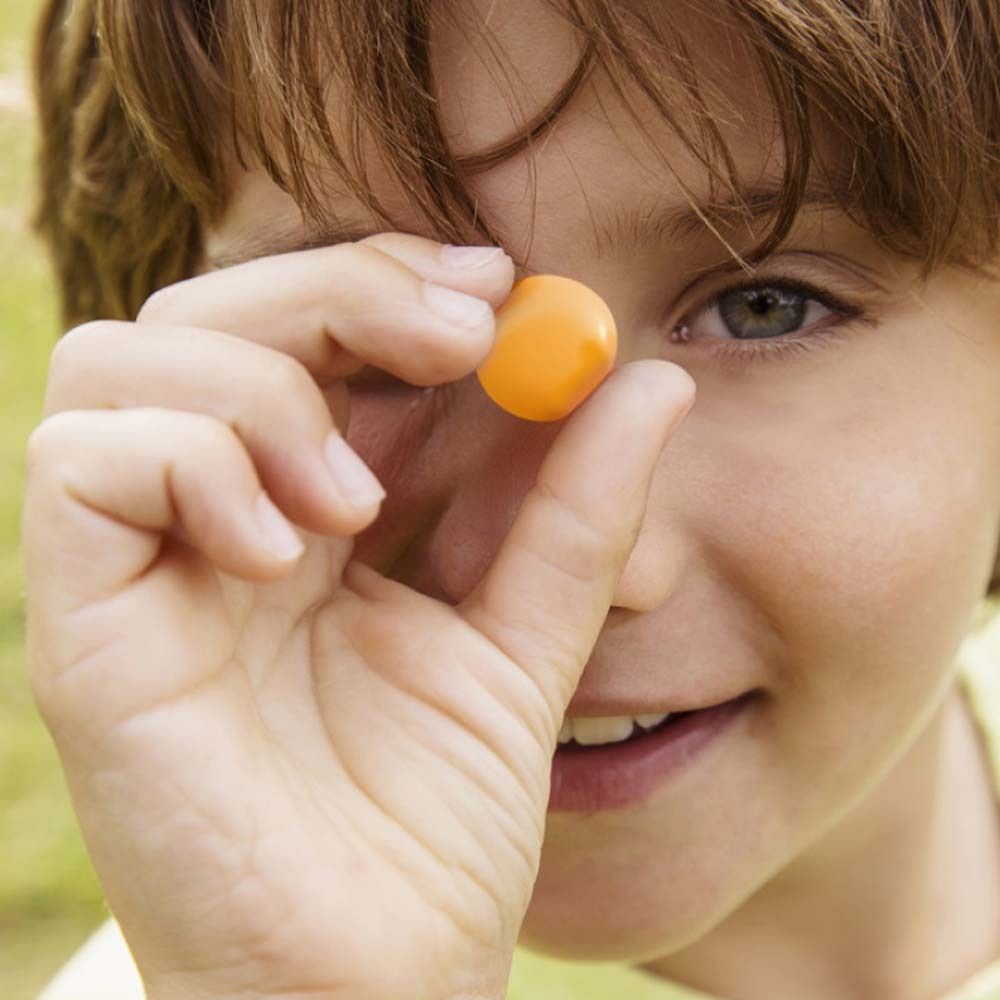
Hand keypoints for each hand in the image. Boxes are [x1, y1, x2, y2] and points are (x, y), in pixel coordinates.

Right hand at [21, 233, 694, 999]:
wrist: (366, 982)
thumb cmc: (433, 824)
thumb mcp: (528, 639)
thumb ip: (581, 511)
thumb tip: (650, 375)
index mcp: (304, 506)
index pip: (308, 327)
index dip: (389, 277)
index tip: (495, 287)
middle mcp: (210, 514)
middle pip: (219, 310)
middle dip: (339, 292)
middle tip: (455, 335)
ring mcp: (139, 563)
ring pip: (128, 356)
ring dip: (264, 383)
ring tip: (354, 501)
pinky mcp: (85, 622)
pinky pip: (86, 461)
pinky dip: (193, 463)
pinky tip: (284, 550)